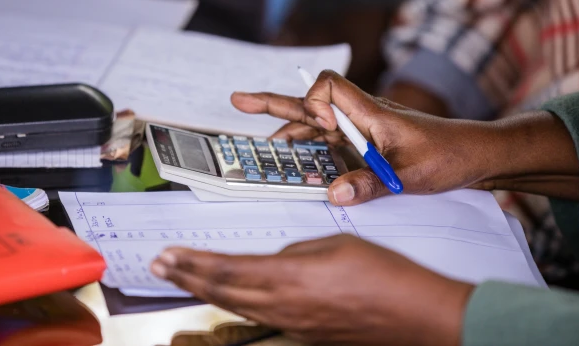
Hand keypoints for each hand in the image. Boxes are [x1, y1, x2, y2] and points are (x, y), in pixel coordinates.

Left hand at [151, 234, 472, 345]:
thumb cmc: (385, 276)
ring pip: (238, 308)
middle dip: (188, 277)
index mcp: (290, 278)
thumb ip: (298, 250)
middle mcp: (284, 307)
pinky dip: (236, 304)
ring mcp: (295, 325)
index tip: (169, 255)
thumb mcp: (336, 245)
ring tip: (185, 278)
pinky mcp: (307, 334)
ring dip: (207, 291)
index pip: (228, 271)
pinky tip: (230, 297)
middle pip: (224, 292)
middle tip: (161, 265)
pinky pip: (259, 317)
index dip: (194, 263)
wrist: (417, 317)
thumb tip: (278, 259)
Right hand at [231, 70, 493, 204]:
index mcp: (370, 112)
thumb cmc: (447, 155)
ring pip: (315, 123)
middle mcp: (360, 116)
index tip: (322, 128)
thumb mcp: (410, 176)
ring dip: (288, 130)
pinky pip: (328, 141)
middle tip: (238, 100)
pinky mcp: (364, 142)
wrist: (473, 154)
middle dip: (273, 103)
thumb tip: (333, 194)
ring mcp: (360, 128)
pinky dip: (309, 149)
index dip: (314, 102)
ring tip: (261, 144)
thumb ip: (371, 185)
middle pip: (310, 101)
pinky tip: (296, 161)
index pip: (329, 85)